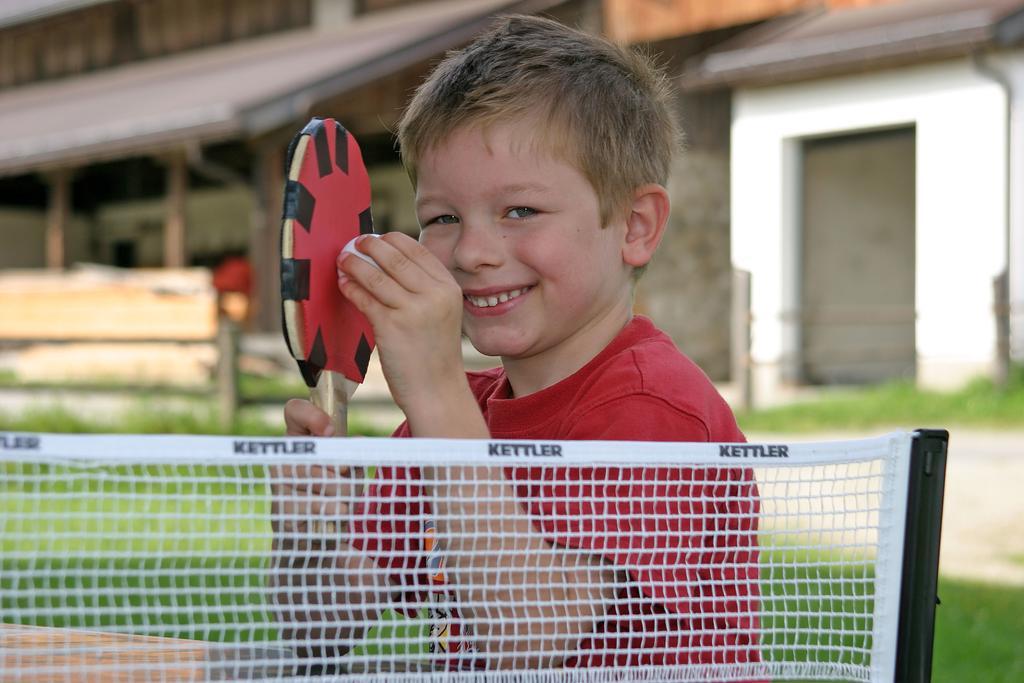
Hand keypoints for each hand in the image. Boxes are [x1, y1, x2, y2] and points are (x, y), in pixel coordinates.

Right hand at [274, 399, 358, 544]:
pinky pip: (315, 503)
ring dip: (344, 492)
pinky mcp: (280, 509)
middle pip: (320, 451)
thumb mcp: (350, 472)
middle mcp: (284, 457)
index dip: (311, 416)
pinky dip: (333, 510)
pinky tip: (338, 515)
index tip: (330, 431)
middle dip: (344, 470)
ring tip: (347, 503)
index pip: (294, 411)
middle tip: (348, 483)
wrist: (316, 539)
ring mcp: (278, 483)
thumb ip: (352, 454)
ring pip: (320, 477)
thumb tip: (357, 442)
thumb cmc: (336, 497)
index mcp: (300, 441)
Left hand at [336, 233, 465, 419]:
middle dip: (370, 245)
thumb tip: (388, 260)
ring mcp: (413, 310)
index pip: (416, 250)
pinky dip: (350, 287)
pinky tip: (343, 283)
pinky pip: (364, 297)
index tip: (376, 238)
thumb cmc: (434, 352)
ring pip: (375, 274)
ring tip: (343, 260)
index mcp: (448, 287)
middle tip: (355, 243)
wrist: (436, 390)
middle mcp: (434, 294)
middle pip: (394, 257)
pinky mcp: (391, 326)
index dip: (392, 240)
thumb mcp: (441, 313)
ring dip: (354, 263)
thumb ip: (424, 287)